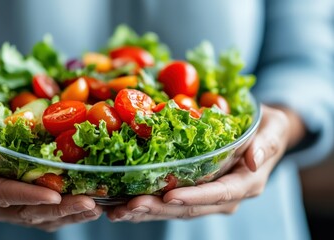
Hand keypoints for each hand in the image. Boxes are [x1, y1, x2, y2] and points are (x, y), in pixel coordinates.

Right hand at [0, 103, 102, 231]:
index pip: (4, 194)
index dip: (30, 196)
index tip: (55, 195)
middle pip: (30, 211)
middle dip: (61, 209)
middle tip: (89, 203)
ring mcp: (14, 208)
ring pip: (44, 218)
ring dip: (71, 214)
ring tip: (97, 206)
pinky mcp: (29, 206)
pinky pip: (50, 215)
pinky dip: (71, 212)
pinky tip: (93, 206)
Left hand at [107, 105, 301, 221]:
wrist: (264, 136)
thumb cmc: (268, 128)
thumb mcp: (274, 129)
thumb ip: (267, 143)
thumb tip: (254, 159)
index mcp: (246, 183)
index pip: (219, 194)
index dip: (194, 197)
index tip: (169, 197)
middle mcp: (226, 197)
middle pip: (190, 208)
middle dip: (158, 208)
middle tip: (129, 206)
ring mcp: (209, 198)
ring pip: (175, 211)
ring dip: (146, 212)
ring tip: (118, 211)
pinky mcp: (195, 194)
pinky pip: (170, 204)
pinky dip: (147, 205)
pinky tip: (123, 205)